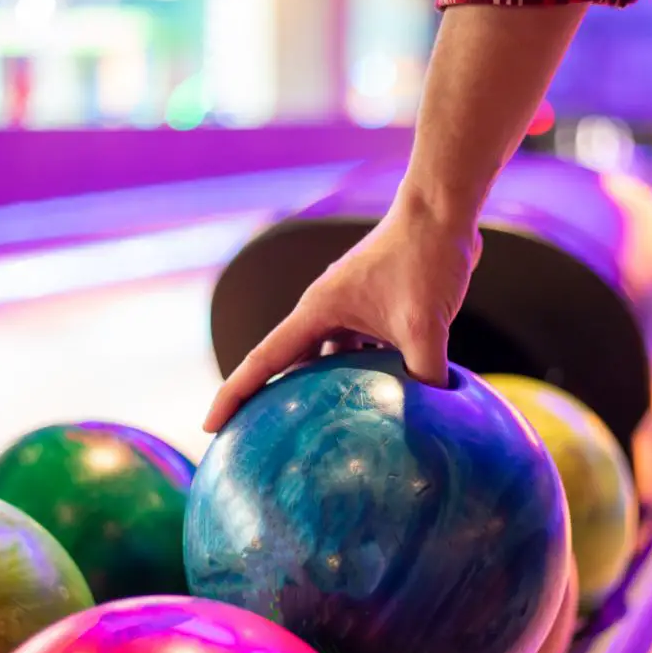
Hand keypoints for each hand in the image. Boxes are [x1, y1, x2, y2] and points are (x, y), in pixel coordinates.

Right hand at [202, 187, 482, 431]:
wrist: (442, 211)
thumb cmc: (425, 258)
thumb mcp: (426, 326)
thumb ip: (424, 376)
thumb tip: (431, 421)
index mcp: (318, 311)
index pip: (262, 360)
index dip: (232, 396)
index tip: (209, 428)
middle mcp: (327, 310)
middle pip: (289, 363)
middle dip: (274, 399)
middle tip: (263, 441)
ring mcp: (352, 307)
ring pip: (329, 359)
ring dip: (326, 389)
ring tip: (322, 429)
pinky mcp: (378, 308)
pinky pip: (362, 350)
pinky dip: (367, 373)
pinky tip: (384, 398)